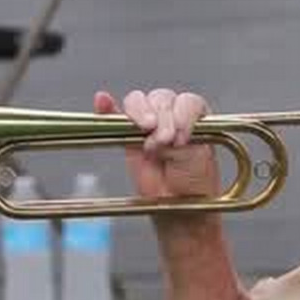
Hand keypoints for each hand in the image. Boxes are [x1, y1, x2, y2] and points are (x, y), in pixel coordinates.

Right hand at [94, 88, 218, 200]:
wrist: (180, 200)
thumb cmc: (196, 178)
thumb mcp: (196, 155)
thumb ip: (178, 139)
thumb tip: (157, 133)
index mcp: (194, 113)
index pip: (185, 101)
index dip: (182, 116)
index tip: (182, 138)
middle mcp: (171, 112)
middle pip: (160, 98)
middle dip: (163, 118)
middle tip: (165, 140)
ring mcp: (148, 122)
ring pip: (138, 103)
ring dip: (140, 113)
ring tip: (146, 133)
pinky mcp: (127, 133)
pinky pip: (115, 115)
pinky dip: (107, 108)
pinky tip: (102, 101)